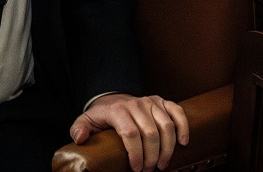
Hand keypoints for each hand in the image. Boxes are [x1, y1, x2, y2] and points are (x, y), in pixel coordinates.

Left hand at [70, 93, 188, 171]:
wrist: (113, 99)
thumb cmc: (102, 116)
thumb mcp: (86, 121)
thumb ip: (79, 128)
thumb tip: (80, 138)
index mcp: (118, 110)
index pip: (131, 134)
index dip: (136, 154)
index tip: (137, 169)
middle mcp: (136, 104)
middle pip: (150, 133)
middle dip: (152, 156)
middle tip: (149, 170)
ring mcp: (151, 102)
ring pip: (166, 125)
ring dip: (168, 148)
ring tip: (162, 164)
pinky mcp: (162, 101)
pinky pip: (177, 111)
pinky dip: (183, 127)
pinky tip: (183, 143)